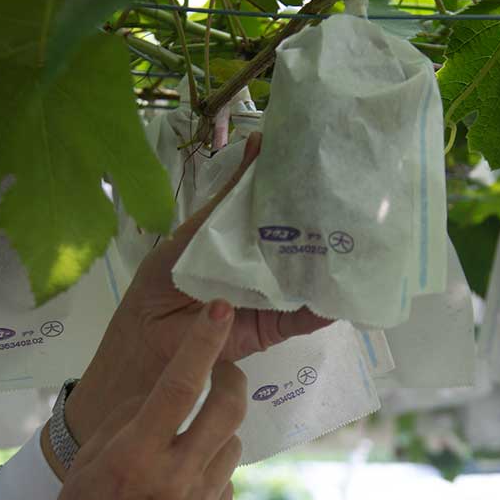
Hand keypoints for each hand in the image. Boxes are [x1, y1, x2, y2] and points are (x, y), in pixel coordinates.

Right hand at [37, 301, 245, 499]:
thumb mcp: (90, 462)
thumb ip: (130, 418)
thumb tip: (170, 385)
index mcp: (134, 457)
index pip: (178, 387)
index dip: (203, 344)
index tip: (221, 311)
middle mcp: (173, 480)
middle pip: (228, 411)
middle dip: (233, 380)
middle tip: (225, 374)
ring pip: (231, 447)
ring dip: (216, 437)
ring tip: (186, 454)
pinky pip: (226, 486)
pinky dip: (210, 479)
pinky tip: (182, 498)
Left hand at [63, 132, 328, 451]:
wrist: (140, 354)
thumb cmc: (154, 291)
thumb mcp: (191, 237)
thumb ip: (225, 203)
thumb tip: (257, 145)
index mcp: (234, 241)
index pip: (271, 208)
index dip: (296, 188)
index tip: (323, 159)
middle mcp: (255, 268)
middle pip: (295, 241)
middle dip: (322, 220)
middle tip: (352, 192)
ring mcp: (265, 299)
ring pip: (305, 277)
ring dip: (329, 259)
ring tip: (359, 232)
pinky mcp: (268, 330)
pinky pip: (302, 317)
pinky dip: (324, 306)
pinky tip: (345, 287)